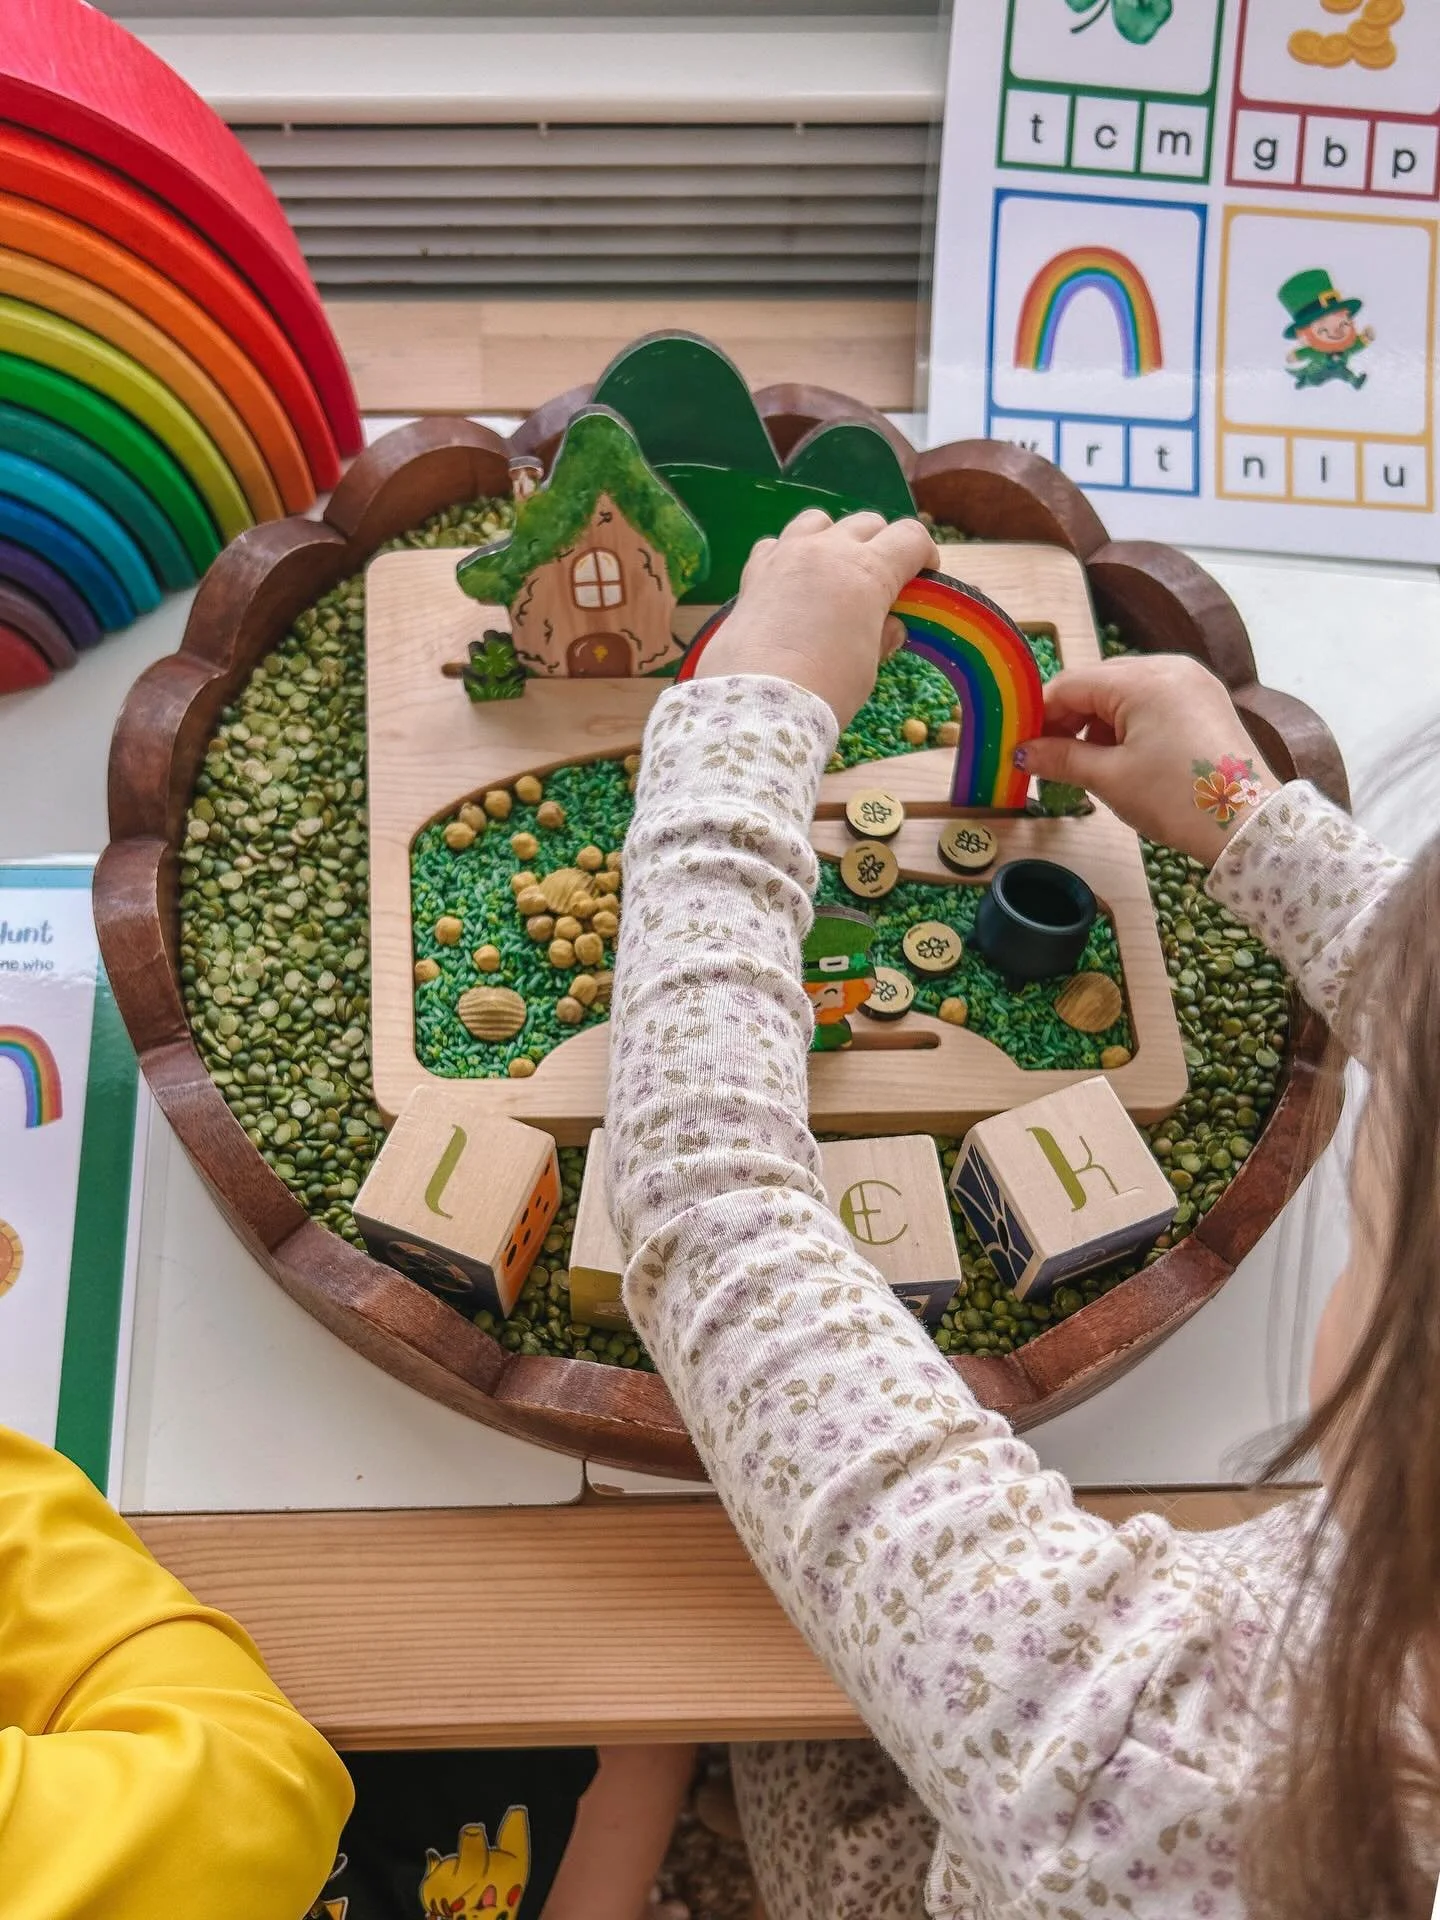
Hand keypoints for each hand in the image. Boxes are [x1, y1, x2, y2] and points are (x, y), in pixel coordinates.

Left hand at [694, 508, 938, 728]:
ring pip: (818, 521)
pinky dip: (789, 554)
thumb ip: (881, 635)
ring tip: (832, 571)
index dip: (923, 554)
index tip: (922, 576)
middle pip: (866, 523)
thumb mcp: (868, 665)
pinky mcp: (754, 571)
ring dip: (833, 538)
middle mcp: (828, 550)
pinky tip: (790, 582)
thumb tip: (889, 625)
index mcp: (868, 570)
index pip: (910, 538)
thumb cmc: (826, 687)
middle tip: (879, 581)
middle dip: (881, 545)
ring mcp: (787, 554)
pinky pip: (777, 543)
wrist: (759, 702)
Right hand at [1014, 655, 1280, 865]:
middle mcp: (1169, 667)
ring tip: (1084, 765)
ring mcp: (1191, 681)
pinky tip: (1119, 758)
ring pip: (1124, 694)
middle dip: (1068, 721)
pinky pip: (1152, 702)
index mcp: (1143, 679)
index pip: (1070, 684)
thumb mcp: (1109, 779)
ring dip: (1097, 725)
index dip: (1040, 715)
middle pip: (1097, 684)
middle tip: (1047, 760)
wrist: (1248, 824)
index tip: (1020, 745)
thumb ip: (1060, 758)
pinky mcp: (1204, 701)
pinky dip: (1127, 725)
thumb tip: (1021, 753)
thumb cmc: (1177, 798)